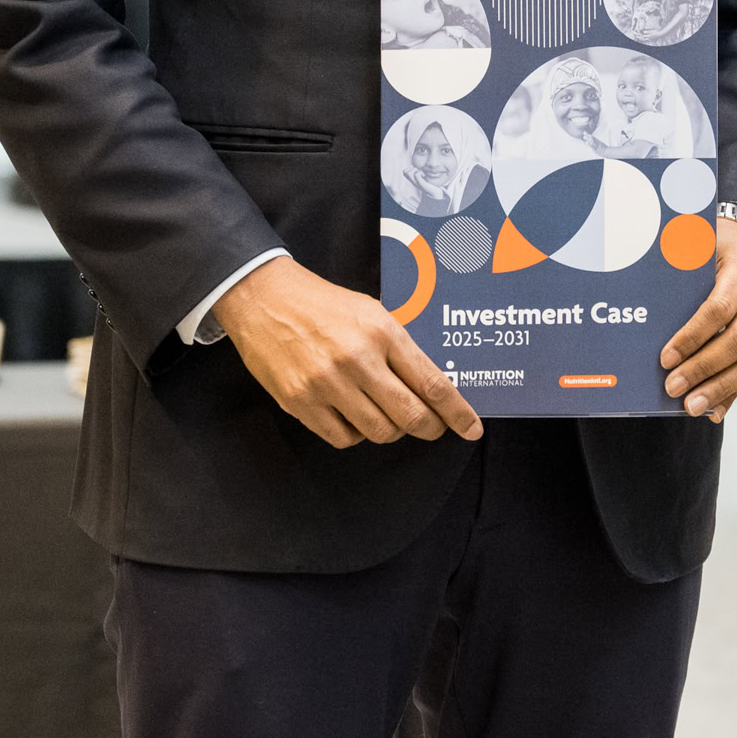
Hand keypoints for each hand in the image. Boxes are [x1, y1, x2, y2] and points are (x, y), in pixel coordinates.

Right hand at [215, 256, 480, 449]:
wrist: (265, 299)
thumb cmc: (325, 305)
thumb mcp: (372, 312)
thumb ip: (400, 347)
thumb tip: (432, 386)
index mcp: (383, 332)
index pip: (432, 383)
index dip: (456, 412)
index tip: (472, 429)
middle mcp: (358, 360)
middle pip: (410, 416)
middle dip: (429, 428)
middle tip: (431, 428)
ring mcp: (327, 384)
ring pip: (379, 432)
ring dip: (391, 430)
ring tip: (387, 416)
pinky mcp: (300, 402)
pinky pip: (344, 438)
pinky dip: (356, 434)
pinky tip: (354, 416)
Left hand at [658, 215, 736, 421]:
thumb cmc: (716, 243)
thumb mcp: (696, 245)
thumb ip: (679, 274)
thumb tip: (648, 318)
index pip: (720, 307)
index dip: (693, 337)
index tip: (667, 358)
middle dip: (706, 368)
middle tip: (676, 388)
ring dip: (722, 387)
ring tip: (694, 405)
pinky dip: (736, 388)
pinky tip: (716, 406)